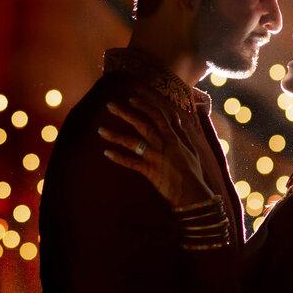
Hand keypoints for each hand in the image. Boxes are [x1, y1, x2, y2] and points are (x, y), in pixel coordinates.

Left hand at [97, 95, 212, 206]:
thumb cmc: (193, 172)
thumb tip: (176, 118)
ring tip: (100, 130)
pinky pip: (130, 162)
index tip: (131, 100)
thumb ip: (181, 133)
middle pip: (141, 124)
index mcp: (172, 137)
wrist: (192, 192)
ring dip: (115, 135)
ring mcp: (154, 157)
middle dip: (124, 113)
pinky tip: (106, 152)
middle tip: (109, 106)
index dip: (143, 106)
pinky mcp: (149, 170)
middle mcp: (162, 144)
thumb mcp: (190, 149)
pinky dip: (118, 157)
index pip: (157, 116)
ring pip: (132, 142)